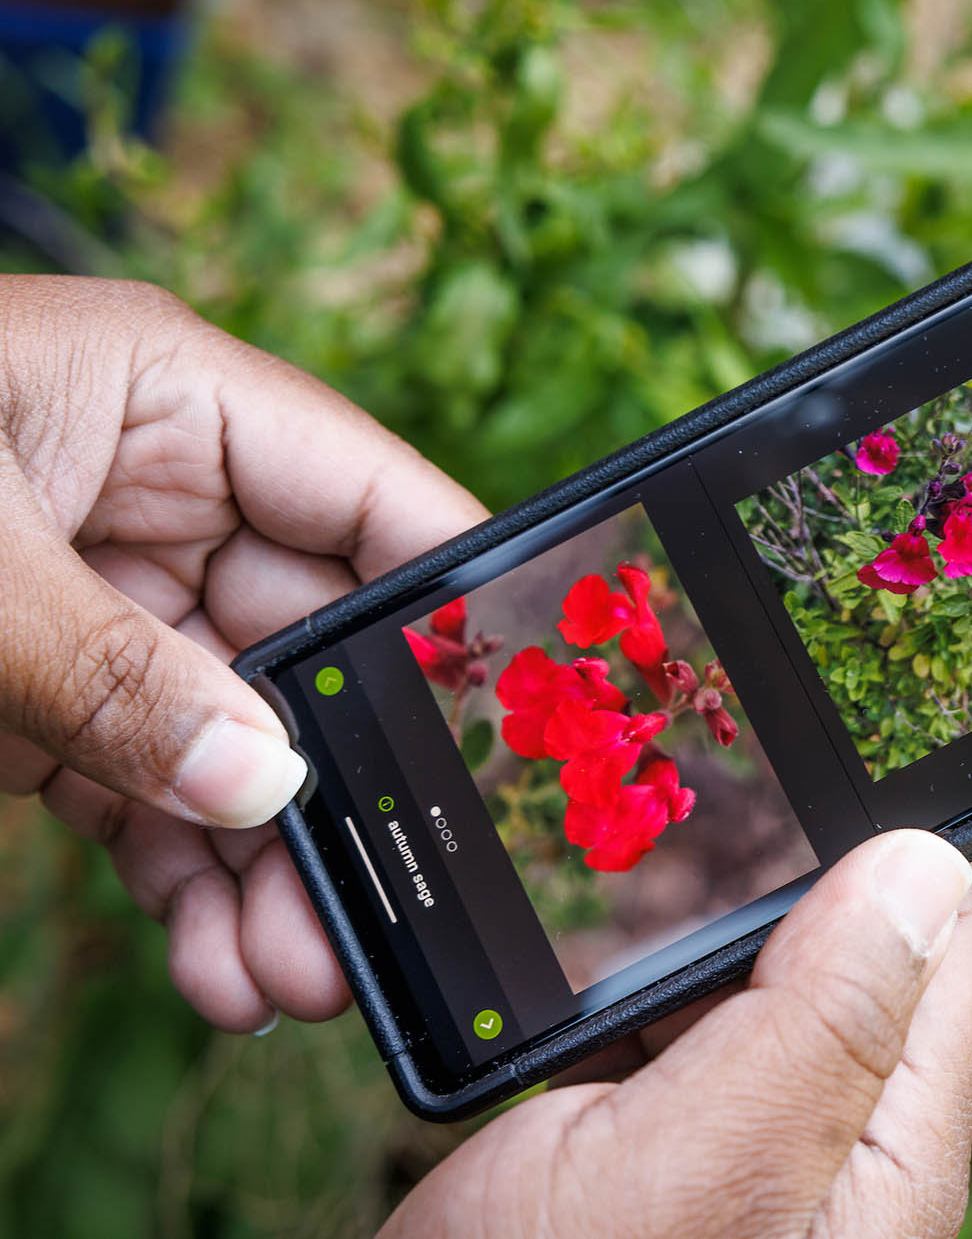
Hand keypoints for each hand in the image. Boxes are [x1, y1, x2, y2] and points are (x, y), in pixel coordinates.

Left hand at [0, 277, 487, 1030]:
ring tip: (283, 977)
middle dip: (346, 787)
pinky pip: (144, 788)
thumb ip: (115, 676)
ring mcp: (98, 600)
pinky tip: (209, 958)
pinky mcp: (36, 693)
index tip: (514, 728)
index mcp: (168, 402)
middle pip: (309, 648)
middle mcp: (156, 496)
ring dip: (267, 862)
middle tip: (382, 910)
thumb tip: (264, 789)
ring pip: (233, 741)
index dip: (450, 608)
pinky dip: (178, 876)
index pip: (371, 497)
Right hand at [382, 830, 971, 1238]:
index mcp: (889, 1149)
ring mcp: (755, 1158)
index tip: (817, 756)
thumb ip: (822, 1022)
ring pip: (759, 985)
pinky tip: (579, 971)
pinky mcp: (673, 1164)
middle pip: (858, 948)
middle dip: (778, 870)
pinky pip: (684, 1041)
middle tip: (683, 804)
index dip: (899, 835)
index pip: (954, 940)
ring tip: (615, 872)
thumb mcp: (700, 1167)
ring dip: (696, 925)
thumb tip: (927, 862)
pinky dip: (635, 989)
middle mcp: (841, 1151)